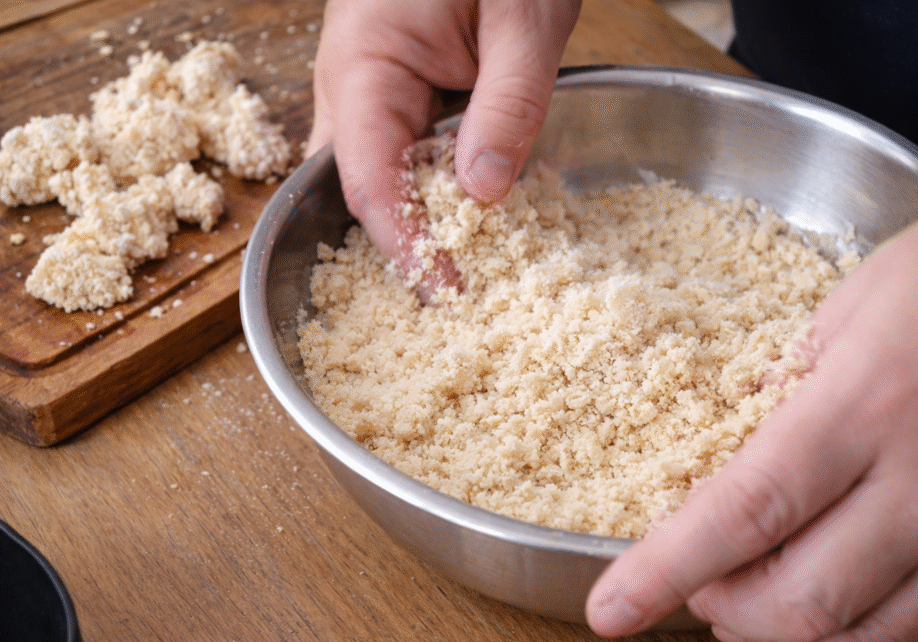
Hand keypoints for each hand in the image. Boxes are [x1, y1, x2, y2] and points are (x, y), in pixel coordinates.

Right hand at [308, 0, 581, 296]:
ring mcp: (371, 84)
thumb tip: (485, 194)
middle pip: (361, 187)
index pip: (368, 181)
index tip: (445, 291)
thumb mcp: (522, 20)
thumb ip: (507, 105)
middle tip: (455, 295)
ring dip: (418, 220)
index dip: (404, 244)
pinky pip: (404, 149)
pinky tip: (473, 210)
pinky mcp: (400, 84)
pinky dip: (433, 186)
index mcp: (365, 62)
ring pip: (380, 174)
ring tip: (466, 266)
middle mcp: (353, 81)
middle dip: (403, 244)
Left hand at [586, 164, 917, 641]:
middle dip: (721, 608)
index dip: (667, 569)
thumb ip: (779, 395)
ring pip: (864, 636)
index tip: (613, 607)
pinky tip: (823, 611)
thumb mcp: (840, 312)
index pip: (746, 512)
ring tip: (742, 607)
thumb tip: (727, 453)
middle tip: (690, 586)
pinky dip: (858, 638)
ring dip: (784, 636)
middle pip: (800, 597)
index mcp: (866, 406)